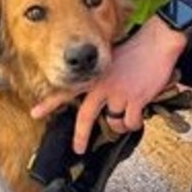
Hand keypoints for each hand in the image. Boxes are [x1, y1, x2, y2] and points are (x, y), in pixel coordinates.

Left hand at [32, 16, 188, 153]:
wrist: (156, 42)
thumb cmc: (135, 50)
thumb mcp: (109, 61)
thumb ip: (101, 78)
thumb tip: (101, 99)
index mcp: (93, 76)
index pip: (66, 91)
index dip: (49, 104)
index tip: (35, 114)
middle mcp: (101, 86)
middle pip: (85, 118)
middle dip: (80, 137)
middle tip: (78, 149)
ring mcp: (118, 93)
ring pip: (114, 123)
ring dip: (120, 125)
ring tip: (126, 117)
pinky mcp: (135, 99)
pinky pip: (131, 122)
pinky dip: (135, 123)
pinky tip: (138, 115)